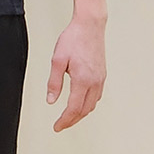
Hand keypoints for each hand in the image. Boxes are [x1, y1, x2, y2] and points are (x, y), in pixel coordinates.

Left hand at [46, 13, 105, 130]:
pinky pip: (96, 96)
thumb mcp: (57, 60)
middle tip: (60, 126)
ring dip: (80, 113)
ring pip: (92, 104)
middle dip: (72, 120)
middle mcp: (95, 82)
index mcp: (83, 80)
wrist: (90, 26)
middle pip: (84, 110)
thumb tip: (51, 101)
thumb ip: (54, 82)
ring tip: (68, 117)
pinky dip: (87, 104)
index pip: (73, 108)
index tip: (56, 127)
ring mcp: (100, 79)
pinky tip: (80, 103)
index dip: (64, 120)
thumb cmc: (73, 40)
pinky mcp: (102, 75)